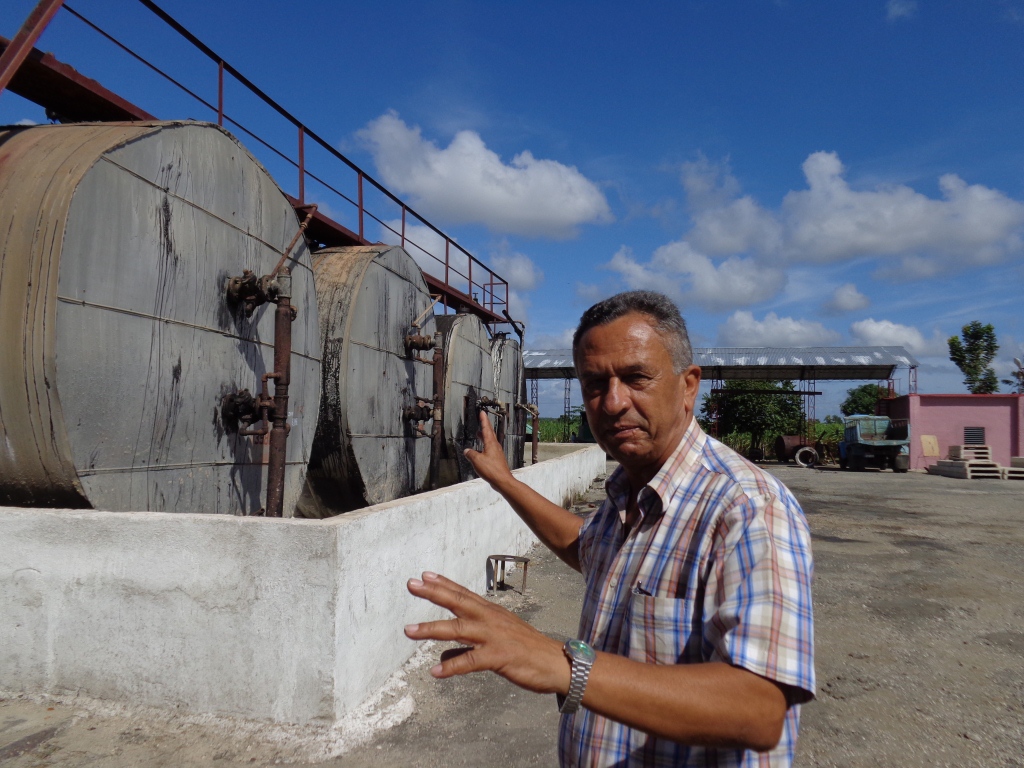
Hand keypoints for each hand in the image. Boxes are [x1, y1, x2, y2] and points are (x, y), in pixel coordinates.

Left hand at [405, 571, 568, 694]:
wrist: (556, 662)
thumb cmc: (526, 650)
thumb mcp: (497, 641)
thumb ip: (468, 646)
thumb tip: (441, 657)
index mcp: (491, 613)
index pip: (463, 594)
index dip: (443, 584)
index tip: (424, 575)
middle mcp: (490, 620)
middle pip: (458, 602)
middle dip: (433, 593)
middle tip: (412, 584)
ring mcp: (494, 637)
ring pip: (458, 630)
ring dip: (431, 629)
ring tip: (409, 631)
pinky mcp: (498, 656)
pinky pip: (471, 661)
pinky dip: (452, 666)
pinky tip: (435, 672)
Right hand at [463, 410, 514, 487]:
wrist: (502, 480)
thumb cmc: (491, 470)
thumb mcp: (477, 461)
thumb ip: (470, 454)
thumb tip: (466, 451)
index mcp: (490, 443)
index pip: (486, 428)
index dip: (483, 420)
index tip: (482, 413)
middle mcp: (495, 446)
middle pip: (490, 433)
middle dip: (485, 426)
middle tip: (482, 420)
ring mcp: (497, 453)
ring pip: (490, 441)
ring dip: (484, 436)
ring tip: (479, 434)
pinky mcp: (497, 459)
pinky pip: (490, 449)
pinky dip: (485, 445)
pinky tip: (481, 450)